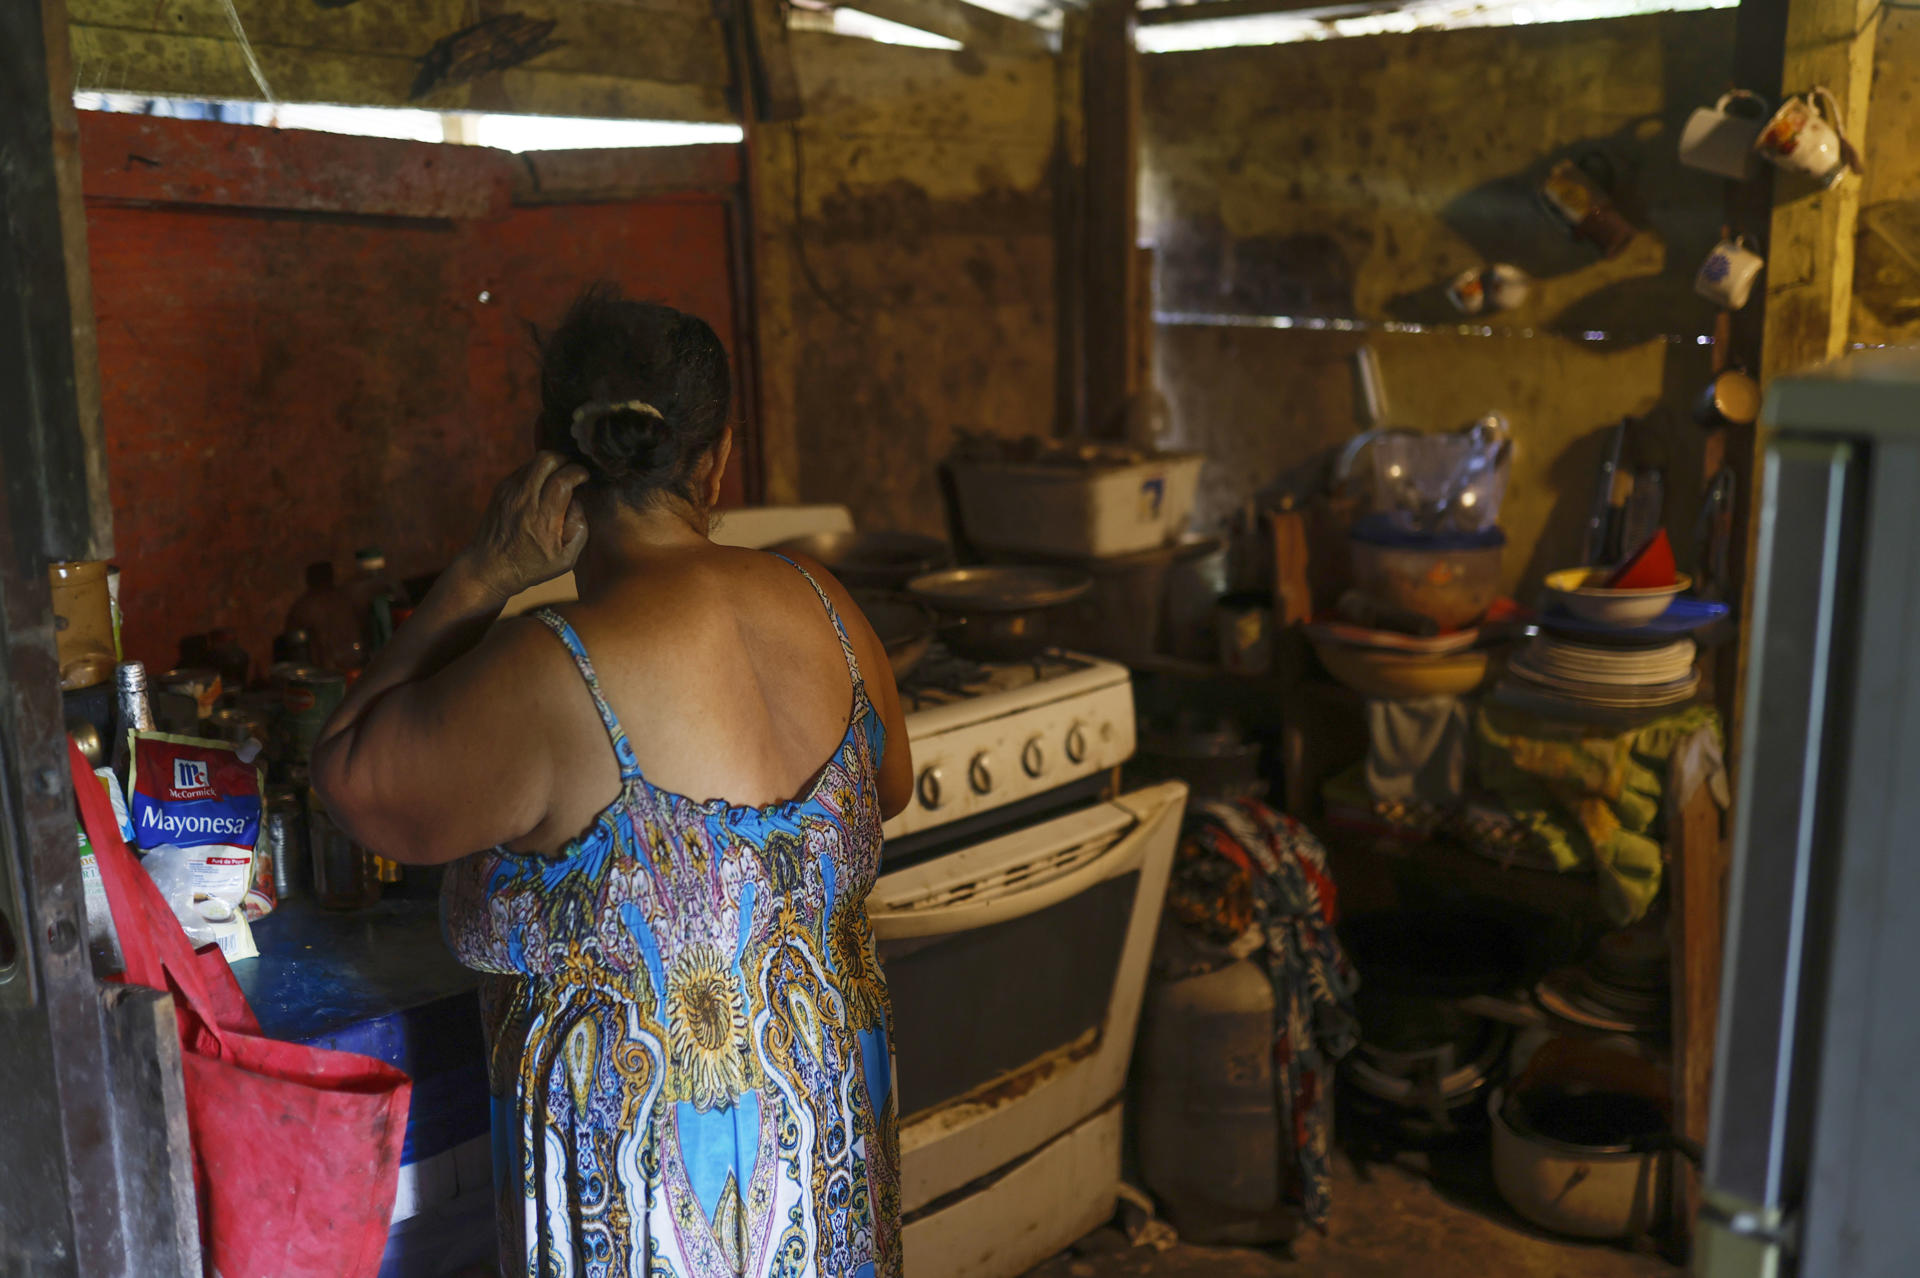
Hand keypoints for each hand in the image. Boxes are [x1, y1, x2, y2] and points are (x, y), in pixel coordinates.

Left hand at [463, 453, 588, 599]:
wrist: (488, 567)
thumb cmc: (531, 566)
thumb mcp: (565, 559)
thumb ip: (580, 529)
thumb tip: (578, 502)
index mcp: (543, 518)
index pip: (563, 479)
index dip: (578, 472)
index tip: (585, 476)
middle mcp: (524, 500)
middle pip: (547, 459)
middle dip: (566, 460)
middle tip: (572, 472)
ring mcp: (510, 492)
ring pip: (535, 461)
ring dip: (552, 464)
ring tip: (559, 477)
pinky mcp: (501, 490)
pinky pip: (524, 469)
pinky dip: (538, 471)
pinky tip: (543, 486)